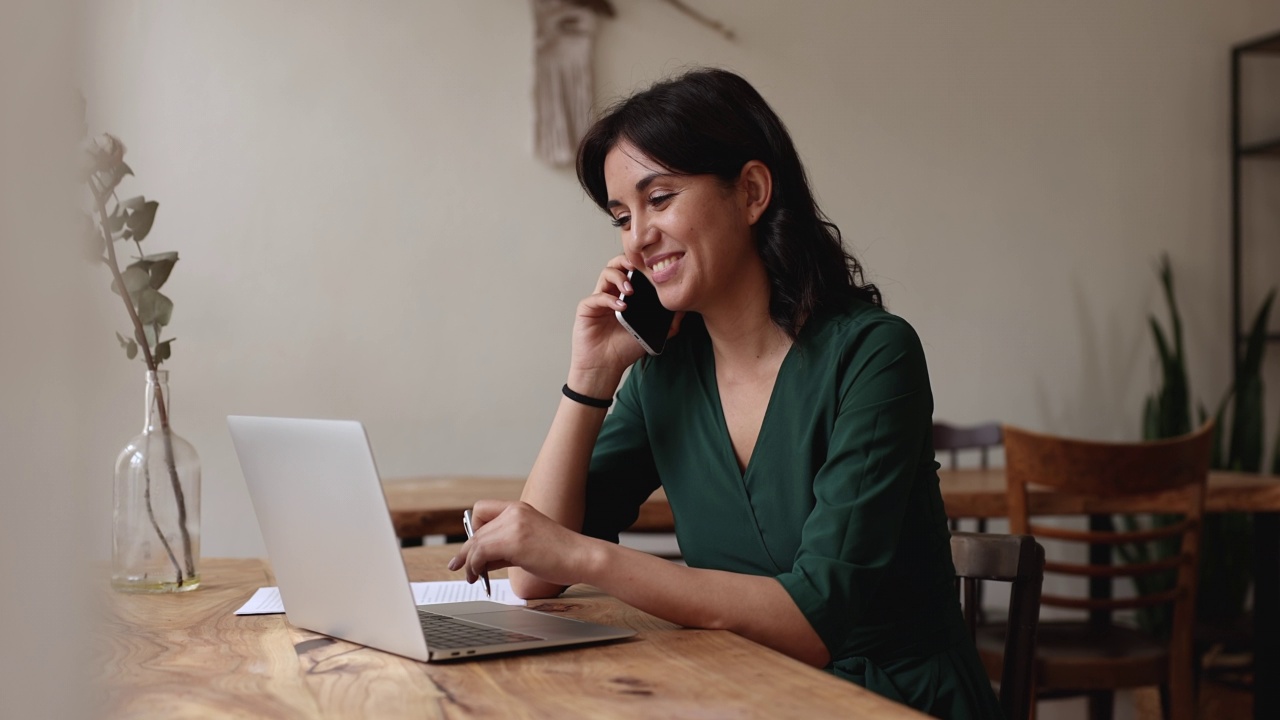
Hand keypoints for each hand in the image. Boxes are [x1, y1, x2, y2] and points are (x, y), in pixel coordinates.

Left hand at [447, 500, 599, 588]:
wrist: (581, 557)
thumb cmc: (560, 555)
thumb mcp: (527, 546)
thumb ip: (504, 549)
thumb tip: (480, 561)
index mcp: (519, 508)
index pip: (482, 510)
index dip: (474, 529)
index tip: (473, 547)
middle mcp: (514, 511)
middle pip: (477, 530)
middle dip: (466, 551)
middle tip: (460, 566)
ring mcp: (514, 524)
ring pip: (476, 542)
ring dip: (468, 561)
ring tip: (470, 576)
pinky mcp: (514, 540)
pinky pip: (481, 552)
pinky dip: (474, 565)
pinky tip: (478, 575)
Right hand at [567, 256, 683, 396]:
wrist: (605, 366)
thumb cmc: (624, 349)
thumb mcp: (652, 334)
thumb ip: (668, 322)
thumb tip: (684, 308)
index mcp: (625, 295)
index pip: (631, 270)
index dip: (640, 264)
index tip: (652, 266)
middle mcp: (611, 293)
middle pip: (616, 265)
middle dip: (627, 261)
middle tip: (637, 268)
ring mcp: (598, 300)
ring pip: (605, 274)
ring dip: (619, 277)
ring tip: (630, 289)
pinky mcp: (587, 309)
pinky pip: (596, 297)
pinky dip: (609, 298)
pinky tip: (621, 307)